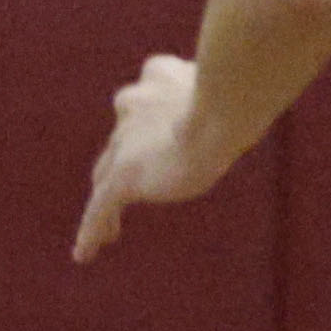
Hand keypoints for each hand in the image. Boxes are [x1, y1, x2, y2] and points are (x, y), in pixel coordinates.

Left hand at [74, 54, 223, 257]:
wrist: (221, 112)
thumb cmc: (239, 98)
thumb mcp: (232, 89)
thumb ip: (225, 94)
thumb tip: (246, 97)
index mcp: (159, 75)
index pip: (146, 99)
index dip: (146, 119)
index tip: (154, 136)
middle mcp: (134, 102)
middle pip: (120, 139)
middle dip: (123, 159)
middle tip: (129, 182)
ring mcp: (126, 140)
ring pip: (106, 175)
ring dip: (106, 199)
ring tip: (108, 229)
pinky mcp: (125, 175)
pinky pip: (100, 208)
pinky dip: (91, 231)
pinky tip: (84, 255)